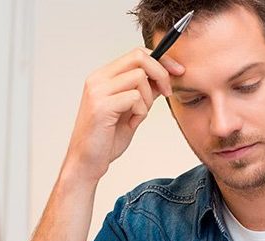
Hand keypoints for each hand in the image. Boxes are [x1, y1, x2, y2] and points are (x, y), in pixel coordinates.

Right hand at [64, 47, 184, 181]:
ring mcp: (98, 91)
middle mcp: (98, 79)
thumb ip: (144, 92)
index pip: (137, 54)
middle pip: (139, 57)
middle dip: (161, 73)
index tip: (177, 72)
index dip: (161, 60)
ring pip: (140, 77)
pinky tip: (132, 123)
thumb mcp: (131, 110)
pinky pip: (135, 97)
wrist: (87, 162)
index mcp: (103, 76)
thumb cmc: (106, 139)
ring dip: (148, 99)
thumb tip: (163, 77)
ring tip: (138, 115)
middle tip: (167, 92)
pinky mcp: (101, 106)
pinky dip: (141, 112)